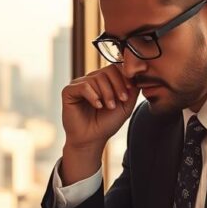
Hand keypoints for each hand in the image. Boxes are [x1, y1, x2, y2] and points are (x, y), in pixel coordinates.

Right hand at [60, 65, 137, 183]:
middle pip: (107, 70)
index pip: (115, 68)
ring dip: (106, 93)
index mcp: (103, 81)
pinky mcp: (68, 91)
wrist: (91, 139)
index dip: (124, 77)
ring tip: (108, 106)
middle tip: (121, 100)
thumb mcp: (125, 106)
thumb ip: (133, 90)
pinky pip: (83, 86)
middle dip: (117, 85)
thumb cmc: (107, 124)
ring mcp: (79, 84)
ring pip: (96, 78)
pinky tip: (97, 105)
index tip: (129, 92)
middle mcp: (90, 80)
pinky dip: (93, 96)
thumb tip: (138, 74)